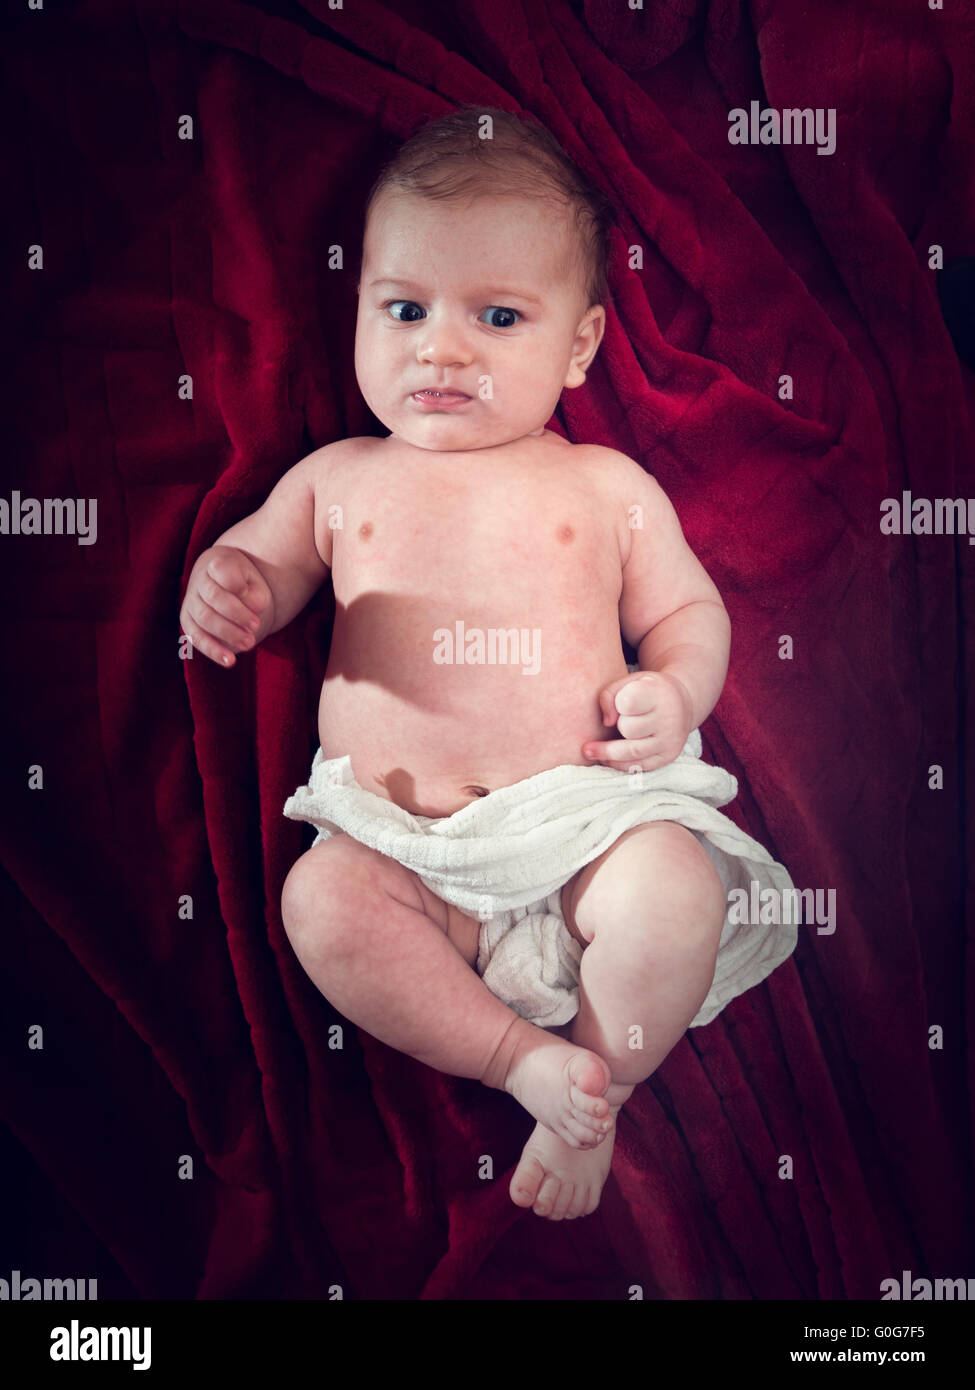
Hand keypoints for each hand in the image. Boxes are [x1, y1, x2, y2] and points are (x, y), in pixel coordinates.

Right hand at [179, 545, 272, 666]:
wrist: (229, 587)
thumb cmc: (245, 583)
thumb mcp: (255, 581)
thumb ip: (256, 592)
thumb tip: (255, 606)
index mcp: (216, 562)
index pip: (223, 570)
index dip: (239, 586)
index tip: (260, 602)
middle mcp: (199, 581)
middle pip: (214, 597)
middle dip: (237, 614)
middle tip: (256, 626)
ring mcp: (191, 603)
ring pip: (205, 619)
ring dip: (228, 633)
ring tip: (250, 643)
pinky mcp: (189, 623)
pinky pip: (196, 638)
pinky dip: (213, 650)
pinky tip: (230, 661)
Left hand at [582, 671, 692, 771]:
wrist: (683, 703)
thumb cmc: (648, 691)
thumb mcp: (629, 681)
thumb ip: (608, 695)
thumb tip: (606, 723)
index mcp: (658, 693)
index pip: (628, 702)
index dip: (618, 703)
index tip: (621, 702)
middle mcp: (668, 718)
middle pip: (628, 729)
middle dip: (619, 726)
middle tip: (622, 719)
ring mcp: (670, 740)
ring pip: (632, 752)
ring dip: (607, 753)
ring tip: (588, 751)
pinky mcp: (668, 756)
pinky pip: (639, 766)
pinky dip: (619, 764)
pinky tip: (606, 758)